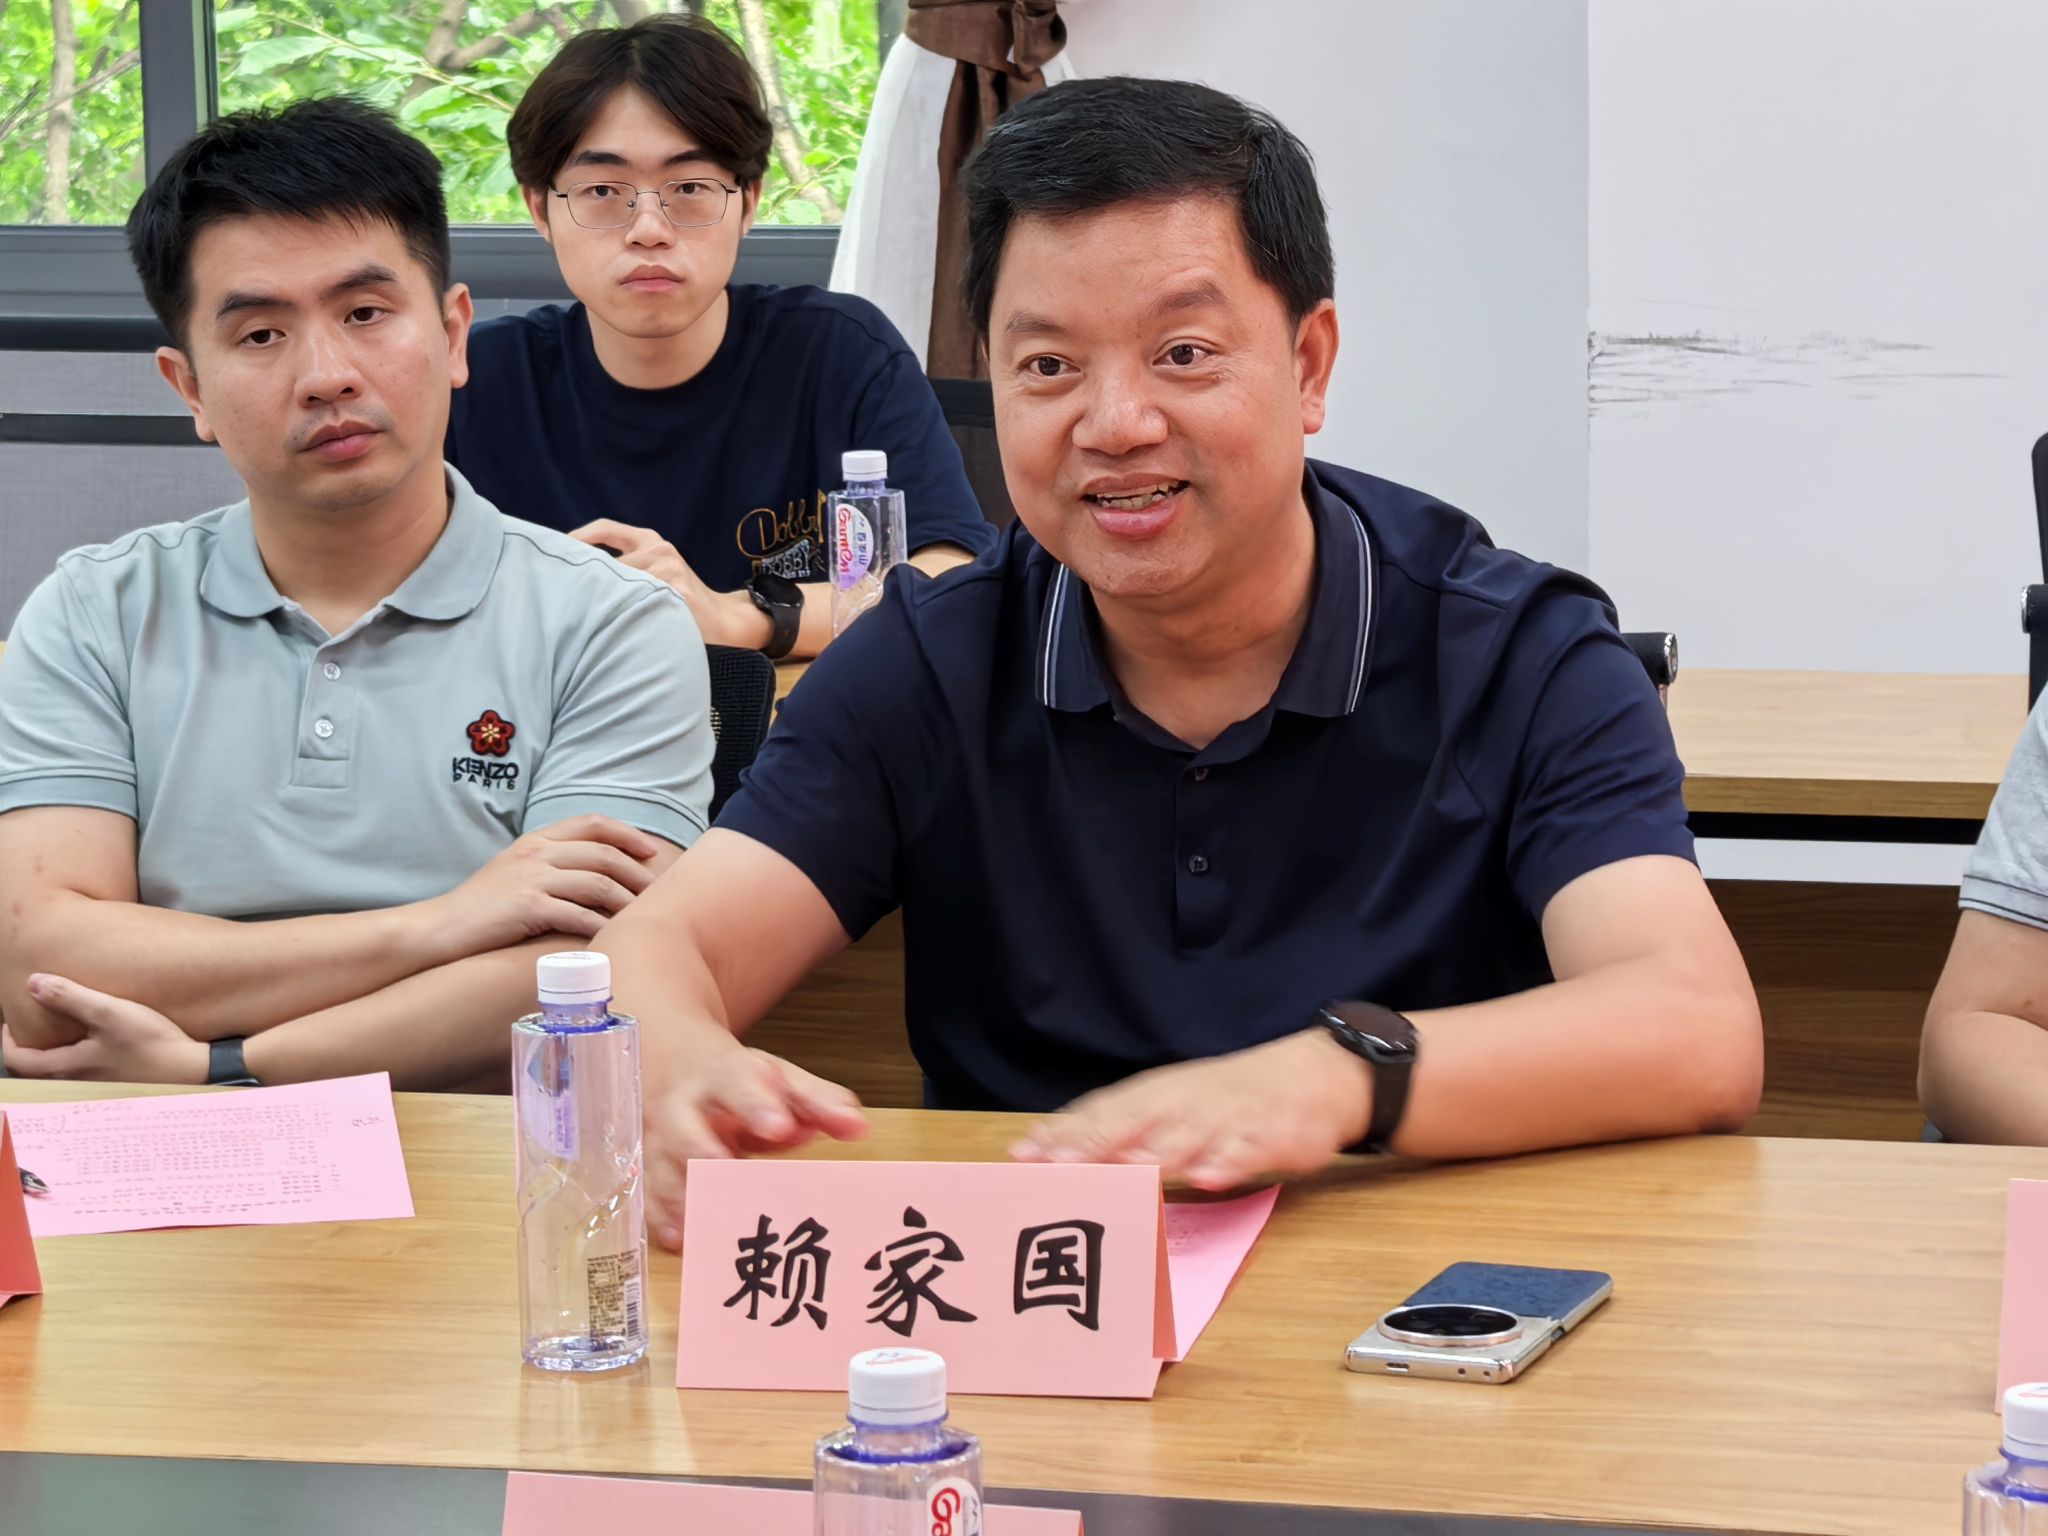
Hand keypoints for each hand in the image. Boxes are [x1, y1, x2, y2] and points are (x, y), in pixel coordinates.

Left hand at [1, 974, 207, 1083]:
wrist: (192, 1070)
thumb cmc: (150, 1043)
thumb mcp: (109, 1012)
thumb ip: (69, 997)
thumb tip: (32, 982)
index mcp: (65, 1067)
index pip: (16, 1060)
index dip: (7, 1039)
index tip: (12, 1019)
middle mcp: (74, 1082)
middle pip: (34, 1071)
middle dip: (27, 1048)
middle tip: (33, 1024)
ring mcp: (95, 1087)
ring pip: (56, 1074)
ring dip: (50, 1055)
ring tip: (61, 1031)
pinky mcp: (115, 1085)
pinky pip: (80, 1075)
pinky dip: (73, 1060)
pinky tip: (91, 1045)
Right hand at [426, 814, 665, 959]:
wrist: (440, 928)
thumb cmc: (482, 907)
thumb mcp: (517, 871)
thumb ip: (553, 863)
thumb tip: (599, 874)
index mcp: (537, 839)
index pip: (593, 823)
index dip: (627, 834)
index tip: (651, 851)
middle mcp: (537, 852)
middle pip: (603, 854)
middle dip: (637, 872)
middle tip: (658, 892)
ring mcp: (532, 878)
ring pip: (598, 884)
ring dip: (627, 901)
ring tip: (643, 917)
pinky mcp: (528, 907)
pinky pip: (578, 914)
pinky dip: (602, 926)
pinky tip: (615, 937)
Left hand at [571, 519, 772, 649]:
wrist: (725, 622)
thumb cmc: (682, 601)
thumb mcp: (658, 573)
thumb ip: (627, 569)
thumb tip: (577, 576)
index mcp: (653, 541)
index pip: (607, 530)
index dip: (578, 538)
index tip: (553, 552)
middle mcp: (660, 551)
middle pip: (606, 562)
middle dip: (583, 579)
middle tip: (558, 594)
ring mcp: (670, 572)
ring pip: (618, 584)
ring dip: (599, 602)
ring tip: (582, 618)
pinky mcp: (677, 595)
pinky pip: (636, 603)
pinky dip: (619, 614)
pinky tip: (610, 627)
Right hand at [644, 1038, 867, 1248]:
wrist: (681, 1064)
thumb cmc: (744, 1083)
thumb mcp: (782, 1080)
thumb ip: (820, 1103)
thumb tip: (859, 1129)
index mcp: (723, 1074)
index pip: (736, 1081)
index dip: (755, 1104)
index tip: (780, 1126)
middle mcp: (683, 1106)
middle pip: (682, 1126)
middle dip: (703, 1151)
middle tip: (729, 1173)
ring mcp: (661, 1139)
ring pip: (661, 1165)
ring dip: (683, 1195)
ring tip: (708, 1222)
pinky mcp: (652, 1168)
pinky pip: (651, 1194)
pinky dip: (664, 1217)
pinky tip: (683, 1239)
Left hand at [1009, 1028, 1373, 1190]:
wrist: (1312, 1075)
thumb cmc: (1223, 1098)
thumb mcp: (1167, 1104)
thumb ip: (1114, 1129)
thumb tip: (1046, 1151)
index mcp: (1155, 1095)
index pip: (1099, 1114)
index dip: (1061, 1135)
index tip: (1021, 1159)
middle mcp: (1183, 1102)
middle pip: (1133, 1122)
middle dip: (1094, 1144)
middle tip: (1057, 1165)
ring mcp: (1226, 1118)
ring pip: (1186, 1136)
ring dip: (1155, 1153)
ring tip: (1125, 1170)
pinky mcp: (1269, 1135)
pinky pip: (1245, 1149)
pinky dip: (1227, 1162)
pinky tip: (1208, 1178)